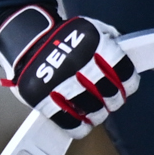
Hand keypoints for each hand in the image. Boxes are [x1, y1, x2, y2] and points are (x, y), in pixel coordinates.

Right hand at [0, 6, 137, 130]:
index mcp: (92, 43)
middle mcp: (77, 62)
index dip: (128, 82)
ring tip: (96, 113)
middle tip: (111, 101)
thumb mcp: (87, 28)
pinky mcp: (42, 97)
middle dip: (113, 100)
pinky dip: (77, 127)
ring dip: (97, 114)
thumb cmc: (60, 38)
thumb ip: (108, 38)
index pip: (123, 70)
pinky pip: (66, 120)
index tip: (126, 87)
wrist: (25, 40)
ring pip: (91, 108)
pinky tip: (82, 125)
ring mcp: (59, 81)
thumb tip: (128, 50)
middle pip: (108, 92)